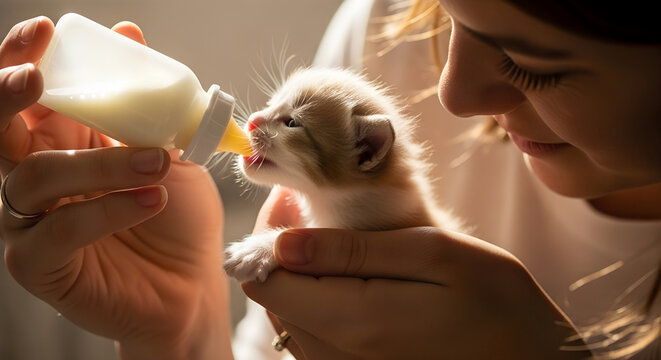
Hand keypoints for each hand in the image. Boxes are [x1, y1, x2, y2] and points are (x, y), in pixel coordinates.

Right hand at [0, 17, 232, 358]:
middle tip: (38, 76)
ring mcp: (31, 222)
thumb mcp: (169, 148)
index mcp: (62, 141)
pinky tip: (151, 202)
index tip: (45, 31)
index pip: (25, 95)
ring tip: (158, 162)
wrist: (193, 282)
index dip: (22, 58)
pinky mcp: (39, 264)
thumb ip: (145, 99)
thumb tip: (129, 32)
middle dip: (8, 95)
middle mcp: (36, 177)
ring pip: (34, 178)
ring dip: (98, 163)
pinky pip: (55, 232)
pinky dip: (105, 212)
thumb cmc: (178, 215)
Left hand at [244, 220, 590, 358]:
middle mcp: (336, 358)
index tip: (295, 199)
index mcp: (352, 323)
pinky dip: (318, 303)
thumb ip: (356, 250)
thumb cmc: (499, 307)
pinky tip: (354, 281)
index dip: (267, 235)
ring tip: (340, 244)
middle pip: (273, 299)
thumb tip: (284, 242)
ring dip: (301, 277)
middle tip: (319, 212)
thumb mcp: (436, 257)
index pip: (265, 280)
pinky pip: (313, 339)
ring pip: (289, 319)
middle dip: (284, 251)